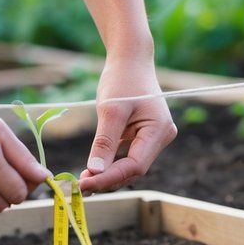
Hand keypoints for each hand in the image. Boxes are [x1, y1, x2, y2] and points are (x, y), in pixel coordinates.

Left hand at [78, 57, 176, 193]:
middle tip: (81, 184)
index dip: (110, 178)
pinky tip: (94, 169)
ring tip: (85, 179)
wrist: (130, 60)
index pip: (135, 166)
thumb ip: (104, 142)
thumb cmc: (122, 79)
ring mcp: (155, 137)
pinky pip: (129, 156)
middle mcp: (162, 137)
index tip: (85, 184)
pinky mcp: (145, 136)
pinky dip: (112, 164)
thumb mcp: (110, 109)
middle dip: (108, 179)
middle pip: (134, 169)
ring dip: (109, 174)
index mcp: (159, 130)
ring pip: (131, 165)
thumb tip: (94, 172)